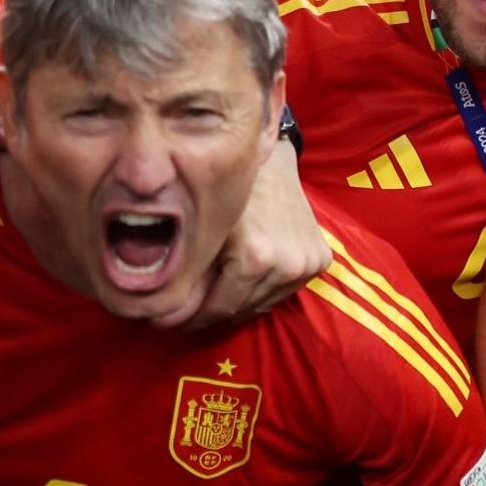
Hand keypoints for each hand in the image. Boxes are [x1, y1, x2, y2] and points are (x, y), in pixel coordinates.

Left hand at [160, 139, 330, 328]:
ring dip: (241, 303)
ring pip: (266, 303)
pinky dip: (265, 290)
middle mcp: (289, 265)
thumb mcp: (202, 235)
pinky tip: (246, 280)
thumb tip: (164, 321)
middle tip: (190, 310)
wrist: (271, 163)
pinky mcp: (321, 260)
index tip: (169, 321)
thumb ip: (188, 280)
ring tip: (216, 294)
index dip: (193, 319)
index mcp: (257, 259)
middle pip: (244, 309)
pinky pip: (286, 290)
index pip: (220, 309)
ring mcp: (309, 264)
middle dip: (214, 312)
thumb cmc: (229, 193)